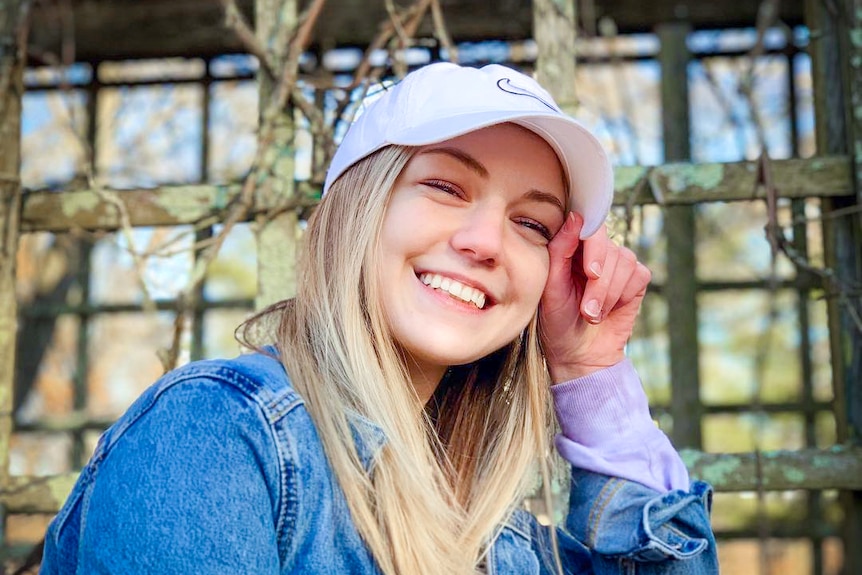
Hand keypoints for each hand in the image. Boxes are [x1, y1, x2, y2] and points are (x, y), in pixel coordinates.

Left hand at [539, 212, 650, 382]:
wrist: (579, 353)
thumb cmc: (557, 320)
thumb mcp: (551, 287)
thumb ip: (560, 251)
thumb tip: (575, 218)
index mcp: (570, 247)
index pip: (587, 227)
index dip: (593, 247)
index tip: (590, 272)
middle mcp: (595, 250)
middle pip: (608, 247)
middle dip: (599, 285)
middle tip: (587, 311)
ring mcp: (617, 262)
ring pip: (624, 262)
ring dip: (608, 295)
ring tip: (592, 315)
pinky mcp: (635, 278)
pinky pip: (638, 274)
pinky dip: (623, 297)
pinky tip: (610, 310)